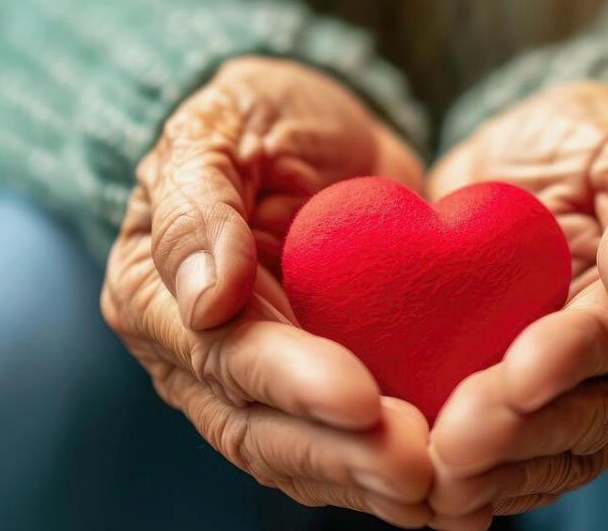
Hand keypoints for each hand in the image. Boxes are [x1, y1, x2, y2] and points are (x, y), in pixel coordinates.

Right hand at [102, 57, 431, 526]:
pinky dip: (388, 474)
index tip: (363, 398)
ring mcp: (262, 379)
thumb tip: (208, 300)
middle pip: (263, 429)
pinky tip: (448, 490)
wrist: (322, 131)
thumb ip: (198, 203)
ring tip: (443, 493)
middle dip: (342, 455)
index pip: (225, 356)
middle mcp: (201, 355)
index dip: (293, 383)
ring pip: (304, 456)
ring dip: (370, 483)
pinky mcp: (321, 385)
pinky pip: (347, 444)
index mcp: (159, 296)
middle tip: (421, 468)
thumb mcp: (220, 127)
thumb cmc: (260, 116)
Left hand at [425, 83, 607, 528]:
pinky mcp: (537, 406)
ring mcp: (591, 390)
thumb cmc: (582, 143)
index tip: (521, 372)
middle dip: (524, 432)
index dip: (574, 356)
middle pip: (594, 412)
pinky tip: (442, 502)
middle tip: (455, 443)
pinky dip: (488, 486)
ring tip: (439, 483)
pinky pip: (525, 462)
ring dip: (501, 476)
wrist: (523, 163)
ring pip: (561, 453)